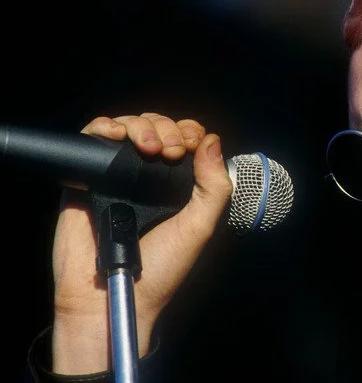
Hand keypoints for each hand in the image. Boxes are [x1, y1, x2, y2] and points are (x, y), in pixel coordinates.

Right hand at [50, 113, 232, 373]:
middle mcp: (148, 177)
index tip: (190, 145)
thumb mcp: (199, 228)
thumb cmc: (160, 269)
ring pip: (128, 127)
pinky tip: (115, 136)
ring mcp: (117, 175)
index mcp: (178, 186)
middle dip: (166, 128)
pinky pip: (91, 139)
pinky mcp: (86, 177)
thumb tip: (213, 140)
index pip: (186, 140)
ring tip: (148, 148)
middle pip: (158, 127)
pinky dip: (103, 127)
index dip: (189, 133)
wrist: (111, 295)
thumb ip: (214, 187)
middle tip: (170, 151)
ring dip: (140, 126)